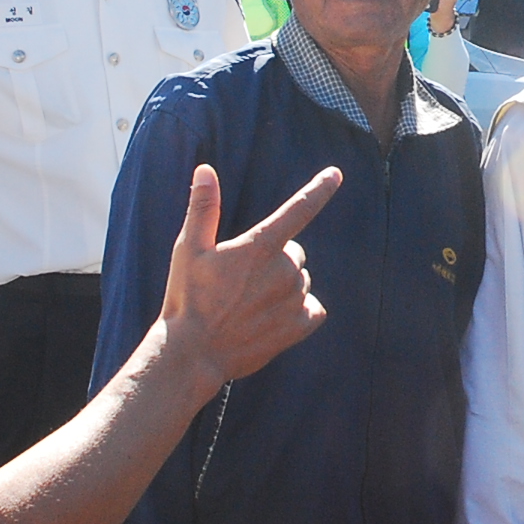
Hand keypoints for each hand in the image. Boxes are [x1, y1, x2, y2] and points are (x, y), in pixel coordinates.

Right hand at [161, 163, 340, 393]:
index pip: (299, 208)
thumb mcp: (188, 248)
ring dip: (282, 286)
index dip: (319, 189)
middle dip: (274, 259)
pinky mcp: (298, 327)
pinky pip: (314, 309)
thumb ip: (203, 207)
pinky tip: (273, 318)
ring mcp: (293, 300)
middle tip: (240, 280)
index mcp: (260, 247)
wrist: (193, 353)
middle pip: (294, 252)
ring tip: (248, 303)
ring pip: (300, 280)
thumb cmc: (188, 297)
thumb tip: (205, 170)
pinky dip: (300, 310)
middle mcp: (284, 270)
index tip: (336, 174)